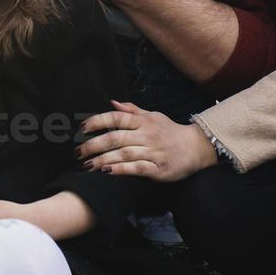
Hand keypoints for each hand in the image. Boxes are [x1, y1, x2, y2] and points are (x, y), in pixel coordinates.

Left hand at [78, 101, 218, 180]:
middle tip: (78, 152)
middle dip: (94, 145)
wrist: (197, 148)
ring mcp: (153, 152)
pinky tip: (107, 172)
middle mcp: (147, 135)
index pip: (116, 118)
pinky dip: (122, 169)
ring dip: (103, 159)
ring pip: (124, 153)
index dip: (97, 122)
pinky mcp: (159, 169)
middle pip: (116, 138)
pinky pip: (138, 168)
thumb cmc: (171, 132)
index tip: (81, 128)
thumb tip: (112, 102)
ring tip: (87, 165)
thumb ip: (132, 111)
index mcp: (143, 122)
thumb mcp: (153, 116)